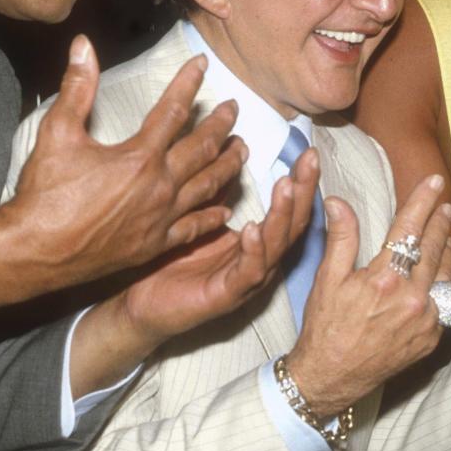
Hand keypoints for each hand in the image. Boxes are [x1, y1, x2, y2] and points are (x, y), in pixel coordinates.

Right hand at [0, 36, 246, 311]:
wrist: (36, 252)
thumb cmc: (44, 194)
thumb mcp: (57, 133)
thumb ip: (76, 88)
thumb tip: (83, 46)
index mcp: (140, 157)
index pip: (174, 111)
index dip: (189, 84)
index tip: (203, 65)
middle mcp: (160, 186)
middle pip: (202, 148)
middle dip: (221, 124)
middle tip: (234, 109)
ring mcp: (161, 219)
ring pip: (208, 186)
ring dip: (228, 165)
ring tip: (242, 149)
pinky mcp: (155, 245)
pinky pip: (194, 228)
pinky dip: (213, 217)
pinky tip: (226, 210)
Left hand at [119, 147, 320, 345]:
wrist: (140, 305)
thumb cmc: (169, 262)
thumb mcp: (198, 215)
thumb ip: (220, 187)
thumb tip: (236, 146)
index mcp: (256, 243)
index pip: (287, 209)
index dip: (300, 182)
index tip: (309, 152)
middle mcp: (258, 261)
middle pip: (291, 224)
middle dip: (303, 191)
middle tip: (311, 161)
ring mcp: (246, 280)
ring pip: (276, 246)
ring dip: (283, 214)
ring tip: (286, 185)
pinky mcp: (227, 296)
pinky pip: (247, 272)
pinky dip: (253, 250)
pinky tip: (252, 228)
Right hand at [285, 174, 450, 417]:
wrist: (332, 377)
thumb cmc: (325, 327)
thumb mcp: (328, 278)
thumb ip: (341, 237)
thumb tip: (338, 200)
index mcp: (384, 279)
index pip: (409, 229)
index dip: (423, 202)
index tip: (434, 183)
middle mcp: (411, 299)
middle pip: (434, 249)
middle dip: (440, 223)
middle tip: (444, 204)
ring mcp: (426, 321)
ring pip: (447, 275)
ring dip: (447, 251)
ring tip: (445, 233)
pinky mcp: (432, 338)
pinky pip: (447, 303)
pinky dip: (445, 283)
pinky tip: (441, 273)